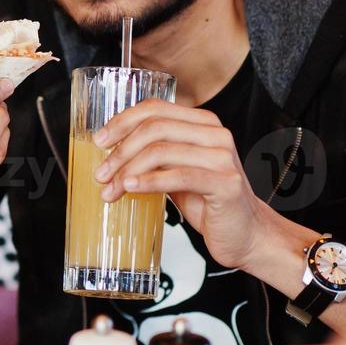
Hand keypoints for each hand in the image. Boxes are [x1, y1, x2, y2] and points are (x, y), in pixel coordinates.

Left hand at [94, 99, 272, 271]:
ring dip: (128, 170)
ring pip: (162, 151)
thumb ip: (152, 156)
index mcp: (202, 124)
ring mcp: (223, 157)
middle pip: (155, 128)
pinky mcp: (226, 183)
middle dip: (120, 150)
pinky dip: (149, 181)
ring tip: (111, 189)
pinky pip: (179, 176)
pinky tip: (131, 188)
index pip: (155, 108)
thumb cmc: (209, 203)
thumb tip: (109, 151)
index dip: (122, 122)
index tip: (99, 141)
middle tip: (101, 173)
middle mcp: (215, 134)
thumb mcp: (175, 171)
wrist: (246, 235)